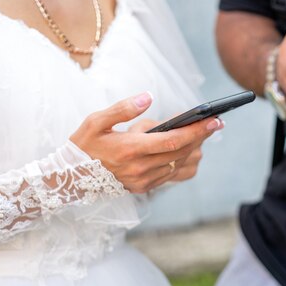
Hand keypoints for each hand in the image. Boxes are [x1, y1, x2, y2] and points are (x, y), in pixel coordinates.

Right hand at [69, 92, 221, 192]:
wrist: (70, 178)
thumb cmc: (83, 145)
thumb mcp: (96, 121)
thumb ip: (122, 109)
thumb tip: (147, 97)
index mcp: (130, 149)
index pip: (172, 141)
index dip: (196, 131)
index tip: (214, 120)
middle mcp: (140, 168)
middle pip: (181, 152)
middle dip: (201, 137)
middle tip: (216, 123)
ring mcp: (143, 181)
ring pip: (179, 165)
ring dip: (193, 149)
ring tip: (201, 134)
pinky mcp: (143, 188)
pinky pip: (171, 175)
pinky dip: (182, 161)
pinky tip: (187, 150)